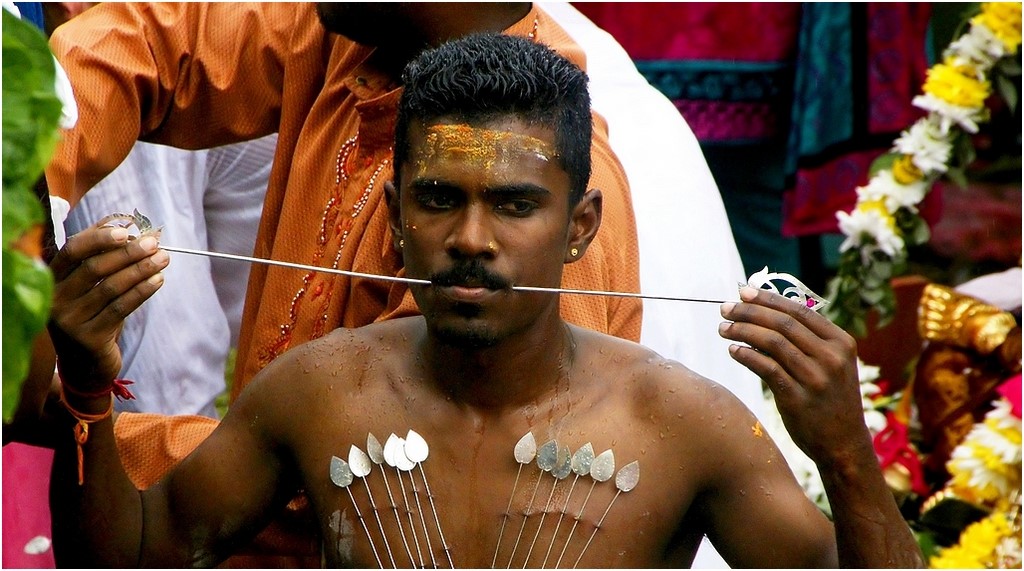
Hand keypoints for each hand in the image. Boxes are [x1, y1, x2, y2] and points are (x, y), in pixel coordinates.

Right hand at [47, 220, 168, 397]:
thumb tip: (125, 222)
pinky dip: (142, 291)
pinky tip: (158, 280)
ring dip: (141, 270)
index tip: (127, 231)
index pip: (72, 250)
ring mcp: (70, 321)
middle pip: (94, 268)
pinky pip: (121, 308)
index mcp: (52, 279)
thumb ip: (101, 253)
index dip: (99, 238)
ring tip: (163, 259)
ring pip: (110, 288)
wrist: (85, 364)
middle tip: (155, 244)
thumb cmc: (91, 314)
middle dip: (129, 253)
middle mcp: (55, 299)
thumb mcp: (90, 286)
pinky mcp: (88, 338)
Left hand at [719, 286, 868, 464]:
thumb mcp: (832, 365)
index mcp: (841, 343)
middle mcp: (831, 357)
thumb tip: (766, 310)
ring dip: (743, 331)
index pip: (800, 311)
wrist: (844, 445)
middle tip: (725, 308)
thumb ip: (808, 340)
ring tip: (724, 328)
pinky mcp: (798, 398)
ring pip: (772, 342)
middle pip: (783, 323)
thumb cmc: (831, 400)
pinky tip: (734, 351)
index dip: (768, 299)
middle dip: (749, 312)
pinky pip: (766, 368)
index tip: (743, 292)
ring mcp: (816, 378)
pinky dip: (747, 355)